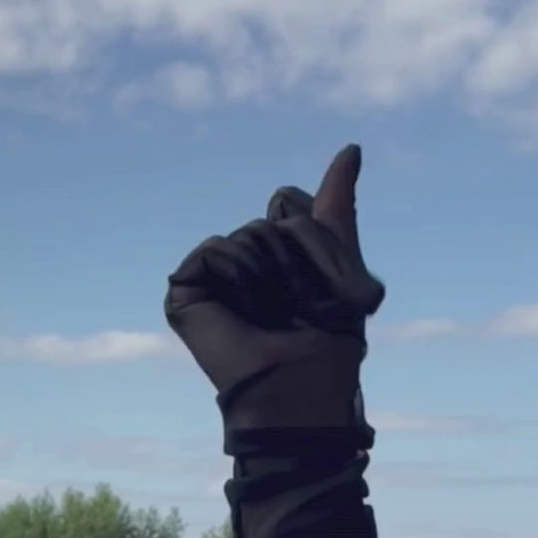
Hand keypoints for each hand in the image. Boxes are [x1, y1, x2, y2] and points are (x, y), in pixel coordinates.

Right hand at [163, 145, 384, 435]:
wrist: (297, 389)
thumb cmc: (327, 343)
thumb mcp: (342, 265)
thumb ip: (336, 207)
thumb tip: (351, 148)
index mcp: (279, 256)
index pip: (291, 202)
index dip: (314, 234)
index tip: (327, 278)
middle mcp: (246, 264)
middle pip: (276, 213)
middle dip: (303, 253)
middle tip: (306, 302)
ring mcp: (214, 277)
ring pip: (250, 231)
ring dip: (276, 271)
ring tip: (275, 313)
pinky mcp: (186, 290)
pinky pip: (217, 248)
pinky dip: (239, 276)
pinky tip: (242, 309)